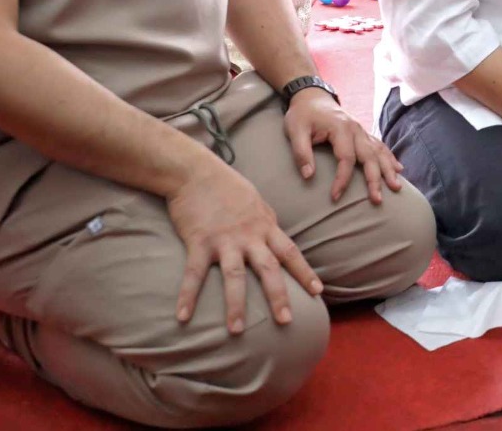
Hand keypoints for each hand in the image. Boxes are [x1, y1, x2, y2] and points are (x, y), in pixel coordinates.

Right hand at [167, 157, 322, 334]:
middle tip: (287, 321)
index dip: (305, 272)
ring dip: (236, 305)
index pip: (291, 252)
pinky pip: (194, 274)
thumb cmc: (227, 186)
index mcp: (265, 226)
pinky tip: (182, 316)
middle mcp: (249, 236)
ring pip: (234, 276)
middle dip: (279, 296)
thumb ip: (266, 223)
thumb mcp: (256, 202)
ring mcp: (224, 240)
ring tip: (237, 330)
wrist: (195, 170)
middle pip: (269, 269)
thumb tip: (275, 238)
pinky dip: (187, 296)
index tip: (318, 292)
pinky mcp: (199, 241)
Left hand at [283, 88, 403, 204]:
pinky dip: (390, 158)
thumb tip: (308, 176)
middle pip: (370, 156)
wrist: (312, 96)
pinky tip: (399, 169)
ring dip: (389, 170)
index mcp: (340, 128)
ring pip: (379, 151)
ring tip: (396, 187)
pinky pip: (380, 145)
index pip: (346, 158)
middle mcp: (356, 129)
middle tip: (377, 200)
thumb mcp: (295, 130)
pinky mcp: (363, 133)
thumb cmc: (302, 115)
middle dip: (375, 179)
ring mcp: (362, 131)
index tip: (335, 197)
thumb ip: (301, 152)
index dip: (342, 179)